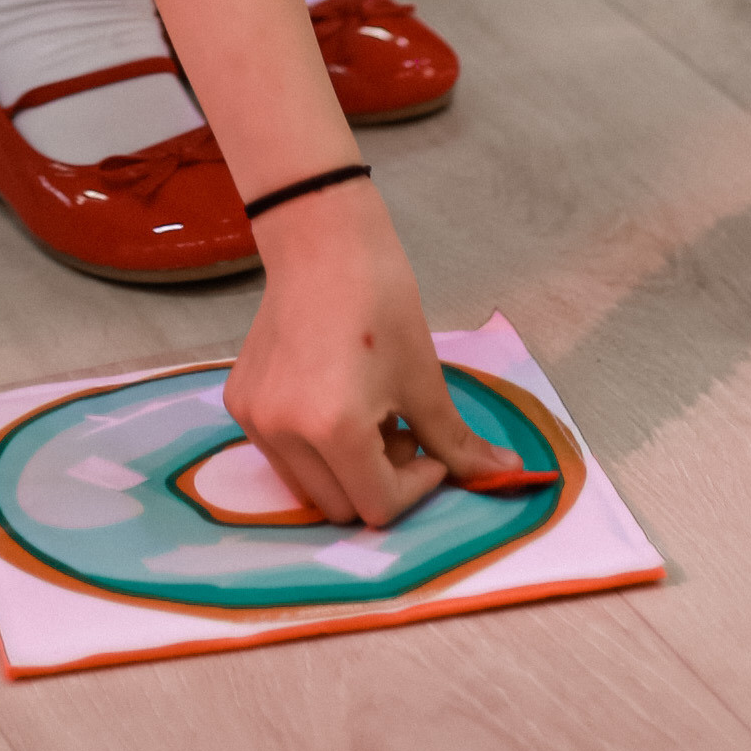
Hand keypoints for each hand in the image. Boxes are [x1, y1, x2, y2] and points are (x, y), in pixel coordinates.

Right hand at [224, 179, 523, 527]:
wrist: (323, 242)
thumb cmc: (383, 303)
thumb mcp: (424, 379)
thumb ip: (456, 442)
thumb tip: (510, 475)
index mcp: (334, 430)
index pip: (377, 507)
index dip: (416, 485)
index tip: (428, 446)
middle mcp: (284, 435)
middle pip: (341, 508)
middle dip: (380, 482)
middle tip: (400, 431)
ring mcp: (254, 422)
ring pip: (309, 488)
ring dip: (346, 470)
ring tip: (367, 416)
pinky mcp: (240, 405)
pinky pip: (283, 456)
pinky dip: (314, 448)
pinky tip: (333, 400)